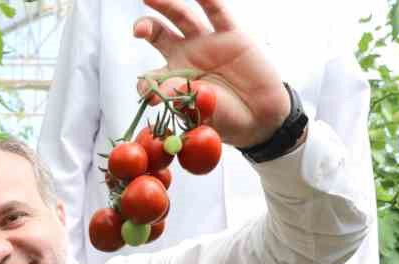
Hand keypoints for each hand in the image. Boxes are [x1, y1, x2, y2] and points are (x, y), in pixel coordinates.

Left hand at [132, 0, 290, 147]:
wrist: (259, 116)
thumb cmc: (227, 117)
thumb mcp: (201, 113)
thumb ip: (180, 100)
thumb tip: (159, 91)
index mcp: (172, 78)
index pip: (150, 76)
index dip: (146, 85)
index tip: (150, 95)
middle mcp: (185, 55)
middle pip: (159, 34)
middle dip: (146, 27)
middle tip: (138, 29)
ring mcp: (206, 42)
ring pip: (182, 17)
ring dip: (167, 5)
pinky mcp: (230, 34)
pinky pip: (217, 12)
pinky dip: (207, 0)